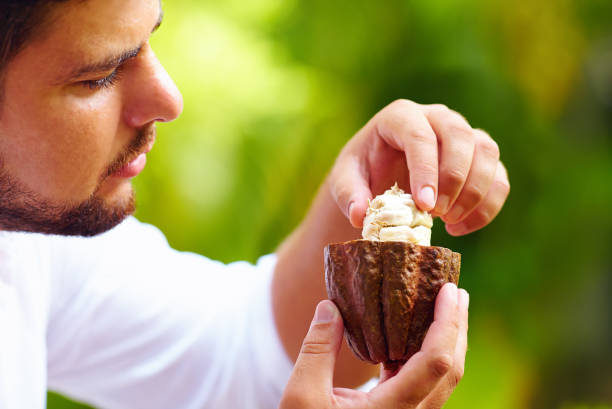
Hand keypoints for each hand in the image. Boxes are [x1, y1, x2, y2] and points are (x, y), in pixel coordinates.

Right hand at [279, 283, 468, 408]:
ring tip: (442, 306)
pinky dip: (424, 352)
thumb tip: (330, 306)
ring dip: (446, 339)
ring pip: (441, 377)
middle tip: (456, 291)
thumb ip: (317, 349)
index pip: (436, 362)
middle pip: (450, 369)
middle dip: (457, 327)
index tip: (447, 290)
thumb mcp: (301, 396)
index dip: (447, 323)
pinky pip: (422, 380)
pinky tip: (412, 332)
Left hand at [329, 99, 509, 235]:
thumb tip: (360, 215)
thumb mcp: (344, 183)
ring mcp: (462, 134)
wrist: (379, 176)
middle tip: (437, 214)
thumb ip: (349, 196)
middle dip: (454, 178)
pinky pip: (498, 177)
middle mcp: (436, 117)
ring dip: (475, 192)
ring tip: (449, 223)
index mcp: (400, 117)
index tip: (424, 205)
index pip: (420, 135)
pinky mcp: (480, 158)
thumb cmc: (361, 174)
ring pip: (487, 152)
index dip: (426, 170)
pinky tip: (460, 228)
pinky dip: (487, 206)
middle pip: (461, 136)